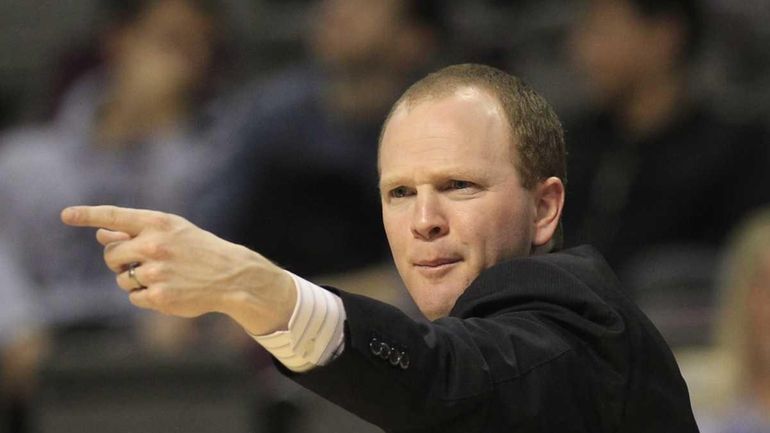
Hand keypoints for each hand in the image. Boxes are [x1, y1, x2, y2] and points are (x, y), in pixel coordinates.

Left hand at [60, 206, 295, 334]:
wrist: (232, 275)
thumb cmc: (199, 249)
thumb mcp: (172, 231)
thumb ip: (136, 231)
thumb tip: (101, 234)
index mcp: (158, 223)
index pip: (115, 216)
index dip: (87, 215)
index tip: (65, 215)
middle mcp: (155, 245)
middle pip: (111, 254)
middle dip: (118, 260)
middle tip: (137, 262)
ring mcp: (156, 272)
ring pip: (121, 279)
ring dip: (133, 280)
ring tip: (161, 277)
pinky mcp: (159, 296)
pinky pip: (134, 298)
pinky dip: (145, 296)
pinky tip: (167, 290)